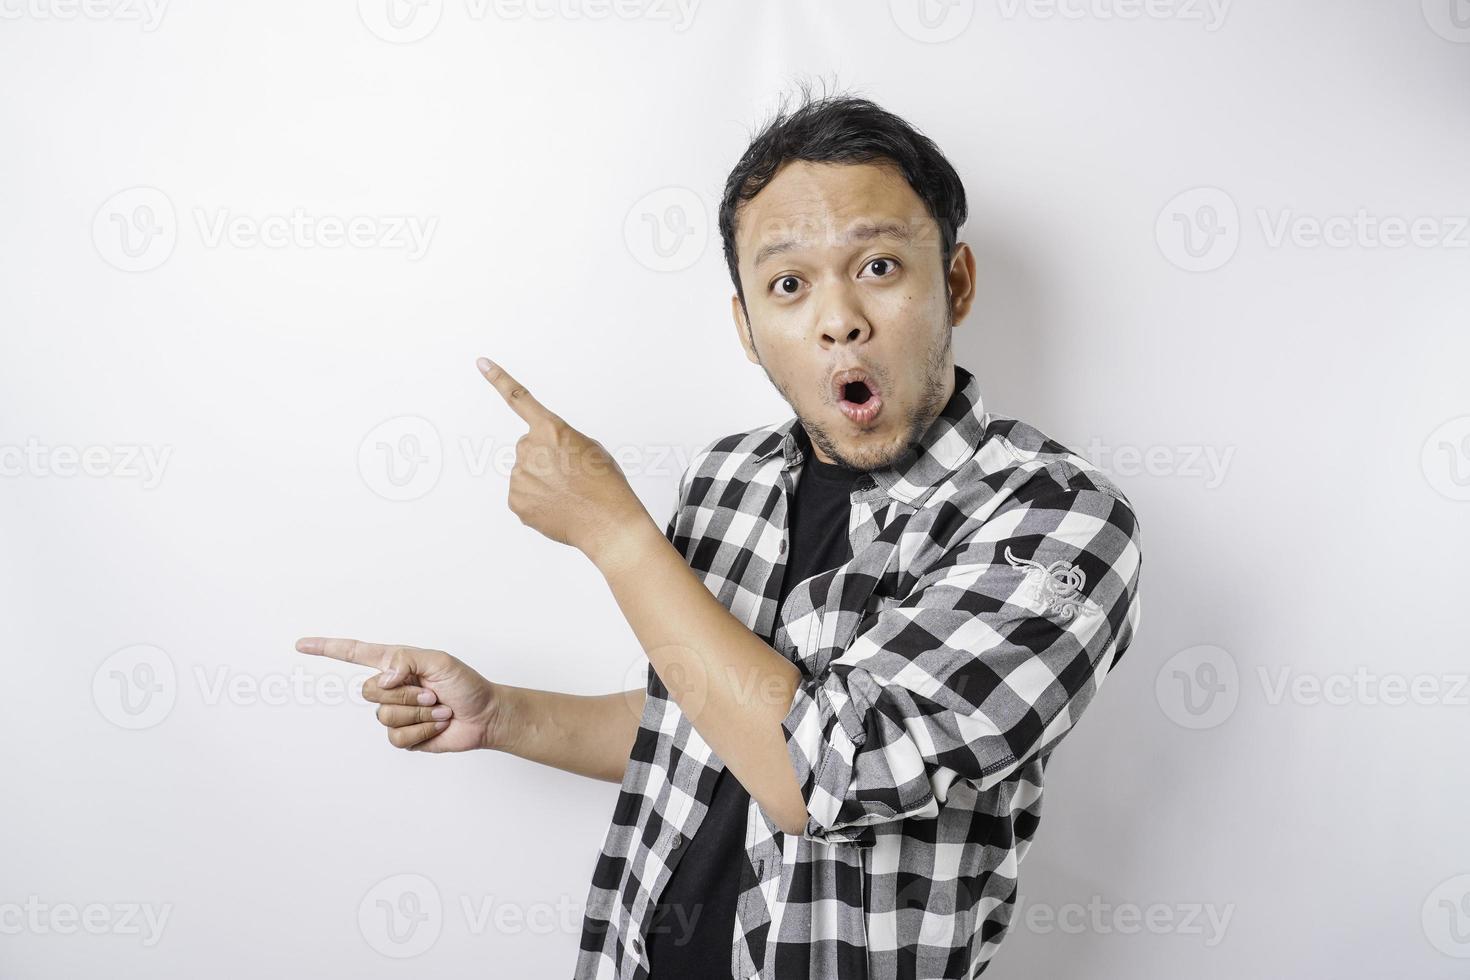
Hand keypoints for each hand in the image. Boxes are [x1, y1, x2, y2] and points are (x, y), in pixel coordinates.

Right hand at [295, 637, 506, 752]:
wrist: (483, 715)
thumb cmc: (465, 684)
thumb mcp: (439, 661)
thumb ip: (407, 661)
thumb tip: (383, 678)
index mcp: (395, 664)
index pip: (353, 654)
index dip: (326, 649)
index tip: (301, 645)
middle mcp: (391, 687)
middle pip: (369, 691)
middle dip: (405, 694)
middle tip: (432, 693)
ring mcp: (395, 712)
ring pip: (384, 716)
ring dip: (418, 714)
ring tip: (439, 709)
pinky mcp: (403, 736)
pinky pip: (398, 736)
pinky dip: (422, 731)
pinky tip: (437, 725)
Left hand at [476, 356, 650, 562]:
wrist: (607, 522)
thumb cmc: (605, 485)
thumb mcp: (590, 448)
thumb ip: (560, 440)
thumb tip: (545, 455)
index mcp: (551, 429)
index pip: (519, 398)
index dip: (498, 379)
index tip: (482, 363)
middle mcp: (530, 449)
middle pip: (529, 447)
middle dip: (544, 458)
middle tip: (569, 475)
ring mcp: (520, 476)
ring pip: (526, 473)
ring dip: (541, 481)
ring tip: (566, 493)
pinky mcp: (515, 500)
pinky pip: (522, 495)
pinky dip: (536, 500)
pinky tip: (556, 505)